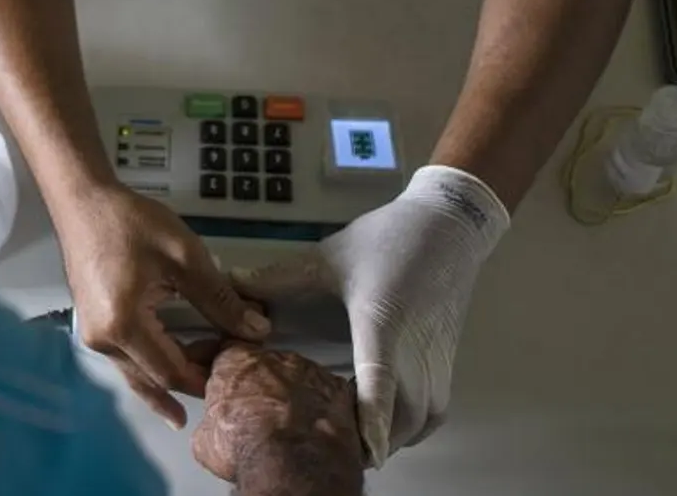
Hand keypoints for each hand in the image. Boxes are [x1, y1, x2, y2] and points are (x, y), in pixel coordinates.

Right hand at [56, 184, 269, 427]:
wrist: (83, 201)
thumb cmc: (129, 223)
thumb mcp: (184, 256)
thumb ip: (220, 299)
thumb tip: (257, 331)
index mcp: (123, 326)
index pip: (173, 373)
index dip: (209, 376)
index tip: (239, 368)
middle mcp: (103, 341)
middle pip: (154, 380)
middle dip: (193, 380)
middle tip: (230, 373)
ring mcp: (93, 336)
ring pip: (138, 375)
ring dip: (173, 378)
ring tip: (206, 388)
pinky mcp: (93, 326)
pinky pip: (127, 360)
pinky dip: (153, 368)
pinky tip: (168, 379)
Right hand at [186, 340, 360, 494]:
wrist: (292, 464)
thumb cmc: (247, 446)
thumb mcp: (205, 438)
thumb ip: (211, 419)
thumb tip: (212, 430)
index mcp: (235, 361)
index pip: (227, 354)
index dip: (228, 373)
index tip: (227, 390)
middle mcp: (274, 358)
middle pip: (267, 364)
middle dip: (264, 384)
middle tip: (260, 415)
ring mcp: (309, 371)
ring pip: (300, 376)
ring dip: (296, 395)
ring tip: (291, 427)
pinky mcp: (338, 390)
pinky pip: (330, 393)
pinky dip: (325, 407)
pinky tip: (318, 429)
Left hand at [234, 166, 510, 466]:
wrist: (448, 227)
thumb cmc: (390, 240)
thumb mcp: (325, 258)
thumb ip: (274, 279)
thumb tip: (228, 284)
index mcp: (382, 321)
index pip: (380, 378)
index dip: (370, 417)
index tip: (360, 448)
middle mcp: (415, 346)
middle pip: (404, 416)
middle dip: (372, 442)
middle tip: (332, 448)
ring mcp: (436, 357)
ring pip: (422, 420)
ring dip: (391, 437)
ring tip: (353, 442)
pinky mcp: (446, 361)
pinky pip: (434, 411)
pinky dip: (411, 427)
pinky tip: (385, 425)